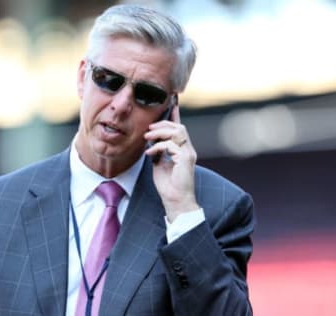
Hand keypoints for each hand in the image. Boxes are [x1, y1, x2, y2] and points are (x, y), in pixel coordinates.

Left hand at [144, 105, 198, 221]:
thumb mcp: (159, 165)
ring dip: (160, 132)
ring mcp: (188, 154)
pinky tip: (149, 152)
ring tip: (147, 137)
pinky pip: (171, 145)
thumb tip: (152, 143)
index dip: (175, 116)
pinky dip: (158, 146)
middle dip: (162, 124)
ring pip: (177, 132)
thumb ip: (158, 153)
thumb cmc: (168, 186)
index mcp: (183, 150)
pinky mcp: (185, 160)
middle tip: (148, 129)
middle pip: (179, 127)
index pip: (180, 129)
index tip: (171, 105)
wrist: (175, 201)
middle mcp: (188, 150)